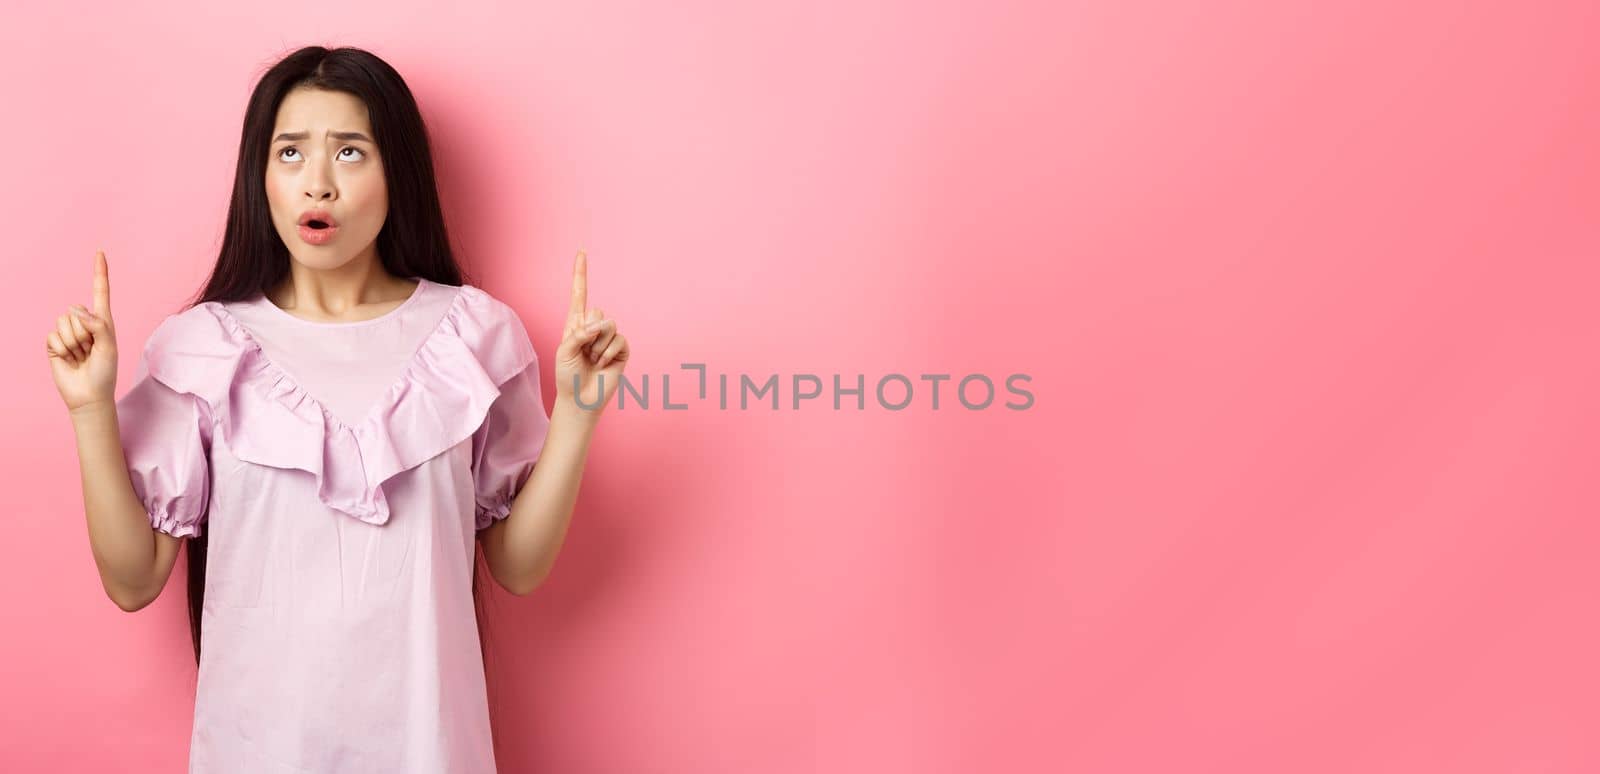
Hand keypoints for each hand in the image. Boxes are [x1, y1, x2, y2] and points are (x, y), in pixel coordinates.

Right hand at [49, 250, 119, 414]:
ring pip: (64, 323)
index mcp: (103, 321)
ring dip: (74, 342)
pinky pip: (53, 336)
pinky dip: (62, 349)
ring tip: (81, 356)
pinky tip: (69, 359)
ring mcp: (68, 333)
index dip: (99, 272)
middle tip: (90, 351)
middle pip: (76, 311)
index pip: (100, 292)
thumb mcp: (109, 346)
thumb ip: (97, 324)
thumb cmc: (104, 372)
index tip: (100, 252)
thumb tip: (76, 310)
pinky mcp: (54, 343)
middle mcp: (85, 323)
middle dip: (83, 333)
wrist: (89, 395)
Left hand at [554, 250, 628, 419]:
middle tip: (583, 352)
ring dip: (598, 346)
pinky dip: (609, 353)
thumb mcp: (565, 350)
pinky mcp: (621, 349)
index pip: (579, 294)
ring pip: (609, 325)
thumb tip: (602, 325)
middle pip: (598, 312)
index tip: (582, 252)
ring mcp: (608, 338)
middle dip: (589, 333)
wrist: (580, 399)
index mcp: (575, 323)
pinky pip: (619, 339)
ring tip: (593, 360)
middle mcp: (593, 327)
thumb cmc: (568, 375)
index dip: (581, 273)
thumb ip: (580, 333)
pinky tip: (603, 365)